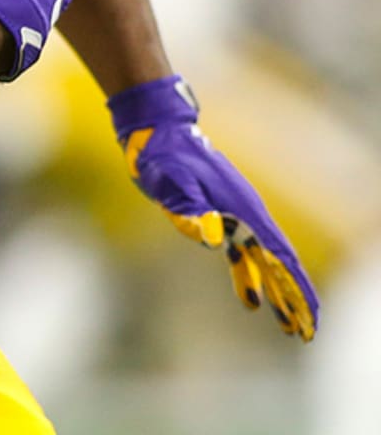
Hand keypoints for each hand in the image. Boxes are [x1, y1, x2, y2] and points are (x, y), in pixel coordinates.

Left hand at [108, 74, 317, 341]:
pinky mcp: (219, 212)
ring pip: (262, 258)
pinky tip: (251, 297)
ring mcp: (234, 211)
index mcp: (241, 206)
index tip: (308, 317)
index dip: (294, 287)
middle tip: (303, 333)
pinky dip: (249, 274)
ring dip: (275, 290)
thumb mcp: (170, 180)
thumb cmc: (162, 153)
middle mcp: (245, 210)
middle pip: (277, 260)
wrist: (155, 129)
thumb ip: (191, 210)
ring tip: (285, 325)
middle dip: (292, 296)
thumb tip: (215, 240)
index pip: (277, 254)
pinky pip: (242, 250)